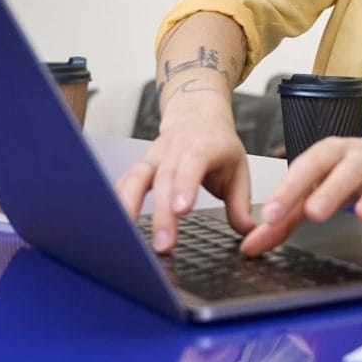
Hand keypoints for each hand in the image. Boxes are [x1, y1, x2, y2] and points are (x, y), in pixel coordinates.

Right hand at [114, 109, 254, 252]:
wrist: (196, 116)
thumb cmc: (217, 144)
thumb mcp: (238, 168)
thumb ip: (240, 202)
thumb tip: (248, 231)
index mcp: (203, 146)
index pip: (192, 164)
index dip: (185, 186)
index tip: (182, 211)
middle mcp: (174, 149)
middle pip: (163, 179)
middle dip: (161, 214)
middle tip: (163, 244)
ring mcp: (153, 156)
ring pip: (137, 178)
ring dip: (130, 208)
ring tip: (128, 237)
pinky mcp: (139, 166)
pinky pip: (125, 182)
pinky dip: (117, 201)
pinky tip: (113, 222)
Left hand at [239, 134, 361, 254]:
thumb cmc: (353, 174)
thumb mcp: (317, 190)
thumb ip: (286, 218)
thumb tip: (250, 245)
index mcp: (329, 155)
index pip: (306, 168)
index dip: (289, 190)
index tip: (272, 215)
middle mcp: (358, 157)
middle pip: (344, 169)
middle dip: (330, 189)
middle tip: (315, 212)